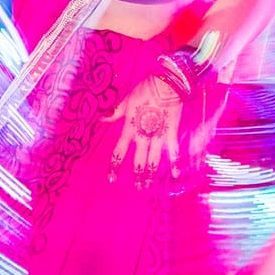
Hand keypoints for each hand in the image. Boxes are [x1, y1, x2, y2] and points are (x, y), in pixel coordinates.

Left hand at [109, 74, 184, 188]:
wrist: (166, 85)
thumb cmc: (144, 90)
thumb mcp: (126, 100)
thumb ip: (114, 113)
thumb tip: (99, 119)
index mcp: (130, 128)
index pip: (120, 150)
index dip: (115, 165)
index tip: (112, 177)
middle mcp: (143, 136)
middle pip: (139, 160)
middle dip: (138, 175)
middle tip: (138, 188)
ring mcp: (158, 136)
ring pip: (154, 160)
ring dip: (151, 174)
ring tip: (149, 185)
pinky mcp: (171, 133)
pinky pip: (173, 151)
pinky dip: (175, 163)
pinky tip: (175, 174)